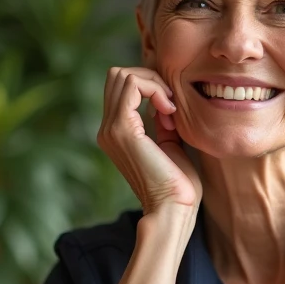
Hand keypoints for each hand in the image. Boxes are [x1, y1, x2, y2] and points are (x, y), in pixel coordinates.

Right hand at [97, 67, 201, 215]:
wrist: (173, 208)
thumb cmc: (177, 184)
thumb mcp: (170, 144)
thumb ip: (162, 122)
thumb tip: (164, 102)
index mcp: (115, 132)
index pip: (122, 87)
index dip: (150, 87)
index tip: (172, 110)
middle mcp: (107, 129)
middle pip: (117, 75)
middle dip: (150, 79)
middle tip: (171, 105)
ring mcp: (111, 128)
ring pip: (123, 75)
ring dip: (154, 83)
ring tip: (170, 109)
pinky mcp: (122, 129)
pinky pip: (133, 85)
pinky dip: (155, 89)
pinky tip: (169, 110)